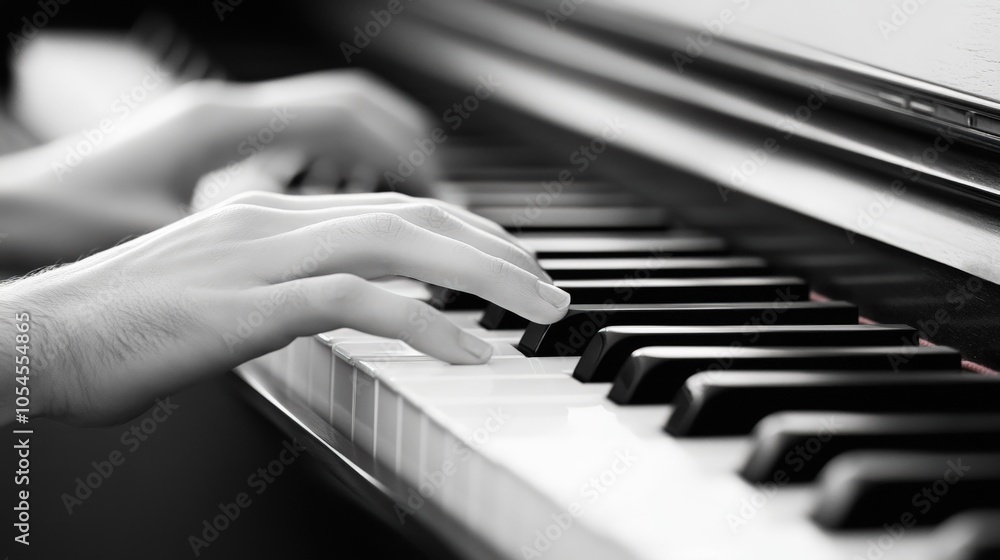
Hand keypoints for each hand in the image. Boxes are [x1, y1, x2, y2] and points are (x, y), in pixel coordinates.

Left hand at [0, 70, 437, 265]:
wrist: (10, 212)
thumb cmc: (64, 221)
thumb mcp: (162, 237)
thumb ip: (244, 244)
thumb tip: (314, 270)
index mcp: (220, 126)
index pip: (343, 118)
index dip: (406, 155)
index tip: (449, 197)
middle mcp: (226, 110)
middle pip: (350, 105)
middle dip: (413, 147)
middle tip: (459, 200)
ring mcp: (221, 119)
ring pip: (330, 113)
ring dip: (385, 151)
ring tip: (426, 197)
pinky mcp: (215, 140)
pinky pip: (302, 136)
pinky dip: (346, 161)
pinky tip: (359, 197)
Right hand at [0, 192, 566, 425]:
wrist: (39, 335)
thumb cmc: (125, 326)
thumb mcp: (225, 294)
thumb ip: (290, 289)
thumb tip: (351, 308)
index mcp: (274, 215)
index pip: (395, 209)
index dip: (466, 231)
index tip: (510, 262)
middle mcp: (278, 220)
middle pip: (416, 217)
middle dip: (497, 250)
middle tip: (550, 289)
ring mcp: (264, 257)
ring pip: (402, 246)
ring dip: (484, 278)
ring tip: (539, 312)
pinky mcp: (249, 304)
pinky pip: (358, 305)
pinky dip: (425, 325)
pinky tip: (471, 354)